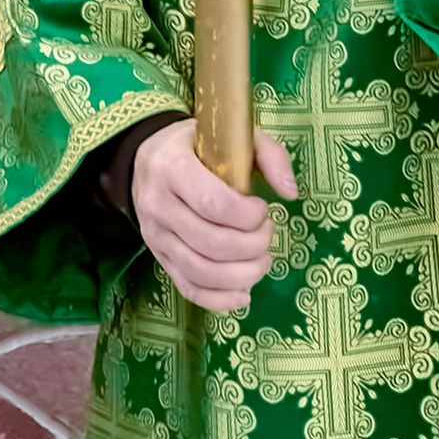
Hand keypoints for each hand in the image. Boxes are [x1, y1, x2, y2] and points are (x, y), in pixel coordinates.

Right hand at [132, 118, 298, 312]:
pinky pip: (188, 289)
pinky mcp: (159, 258)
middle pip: (212, 244)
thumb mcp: (233, 137)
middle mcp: (157, 204)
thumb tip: (290, 193)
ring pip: (202, 272)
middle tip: (267, 234)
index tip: (263, 209)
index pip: (214, 205)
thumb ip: (268, 156)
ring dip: (243, 275)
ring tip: (262, 260)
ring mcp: (155, 236)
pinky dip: (220, 300)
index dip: (249, 216)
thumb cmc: (198, 147)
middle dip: (253, 246)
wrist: (148, 158)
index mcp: (172, 168)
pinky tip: (244, 294)